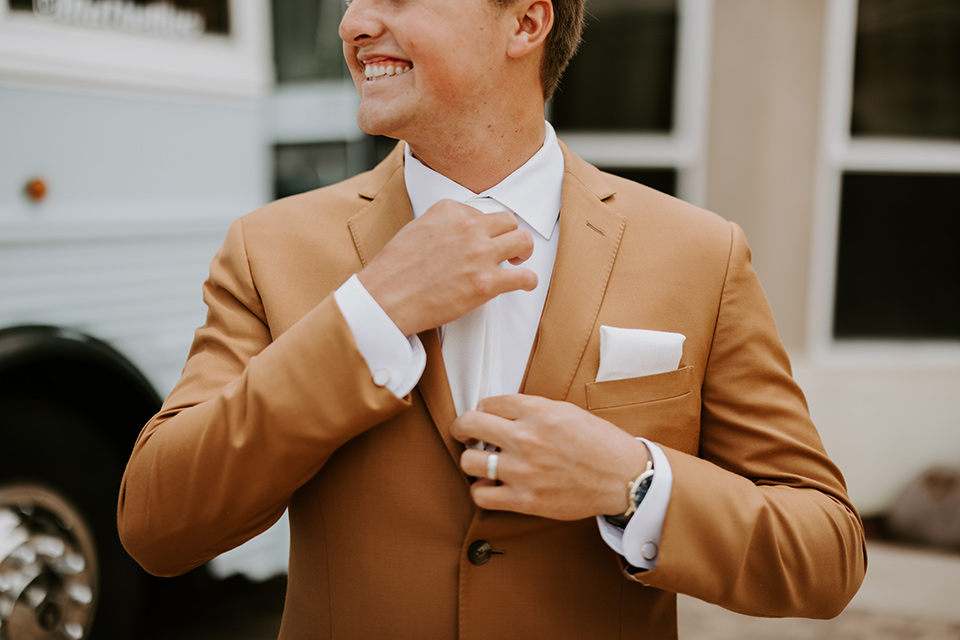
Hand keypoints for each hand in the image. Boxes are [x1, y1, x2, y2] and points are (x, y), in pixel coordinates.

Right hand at [358, 199, 536, 335]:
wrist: (384, 299)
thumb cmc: (394, 270)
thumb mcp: (416, 229)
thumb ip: (443, 225)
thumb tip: (460, 232)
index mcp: (449, 211)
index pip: (482, 211)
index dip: (484, 229)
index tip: (481, 241)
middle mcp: (468, 227)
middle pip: (509, 221)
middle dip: (509, 235)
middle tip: (507, 250)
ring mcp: (479, 254)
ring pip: (523, 241)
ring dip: (523, 253)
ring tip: (517, 263)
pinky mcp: (486, 283)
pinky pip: (524, 276)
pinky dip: (527, 281)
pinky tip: (523, 284)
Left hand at [450, 395, 649, 520]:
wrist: (623, 478)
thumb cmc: (599, 443)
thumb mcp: (566, 411)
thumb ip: (531, 410)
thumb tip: (499, 414)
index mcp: (537, 411)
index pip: (487, 402)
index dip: (484, 410)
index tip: (486, 417)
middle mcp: (526, 438)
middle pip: (468, 425)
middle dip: (463, 429)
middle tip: (466, 434)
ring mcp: (523, 471)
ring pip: (469, 461)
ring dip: (472, 460)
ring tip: (482, 462)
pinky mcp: (525, 500)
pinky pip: (482, 496)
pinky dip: (482, 490)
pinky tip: (492, 485)